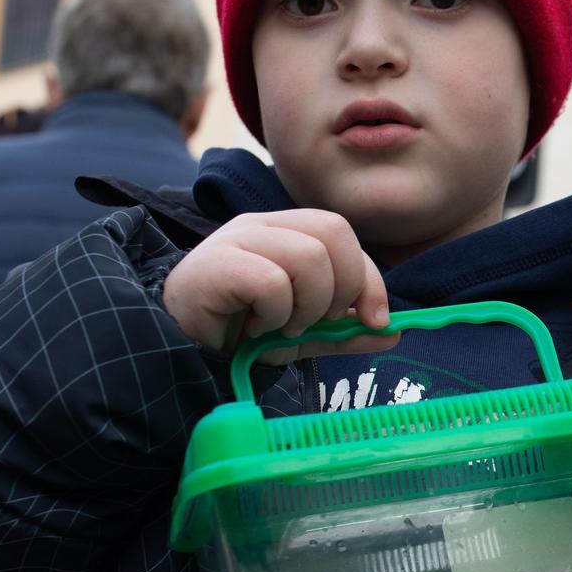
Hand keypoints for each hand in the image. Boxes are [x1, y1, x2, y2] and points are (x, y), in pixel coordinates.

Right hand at [162, 210, 396, 362]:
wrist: (178, 345)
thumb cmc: (239, 331)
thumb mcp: (302, 333)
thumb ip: (344, 331)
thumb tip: (393, 331)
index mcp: (287, 231)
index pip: (343, 234)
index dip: (369, 278)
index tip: (375, 319)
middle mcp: (264, 226)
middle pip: (333, 232)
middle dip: (342, 288)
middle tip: (316, 322)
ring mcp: (238, 238)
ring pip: (309, 256)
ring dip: (307, 306)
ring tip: (282, 327)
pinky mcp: (217, 263)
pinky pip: (273, 282)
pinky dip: (276, 314)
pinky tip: (255, 328)